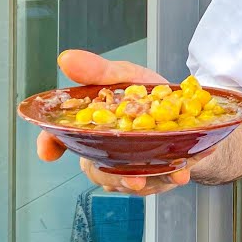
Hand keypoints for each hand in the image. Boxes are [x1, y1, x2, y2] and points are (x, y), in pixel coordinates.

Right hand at [37, 50, 207, 195]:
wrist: (192, 108)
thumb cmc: (153, 96)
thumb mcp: (128, 77)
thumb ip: (100, 72)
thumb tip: (68, 59)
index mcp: (95, 129)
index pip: (63, 139)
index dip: (51, 143)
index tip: (48, 150)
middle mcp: (109, 153)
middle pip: (95, 169)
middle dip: (107, 174)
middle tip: (118, 172)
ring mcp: (133, 168)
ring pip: (128, 182)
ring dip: (141, 181)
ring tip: (152, 175)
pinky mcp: (159, 174)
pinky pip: (162, 180)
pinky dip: (172, 176)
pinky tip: (181, 174)